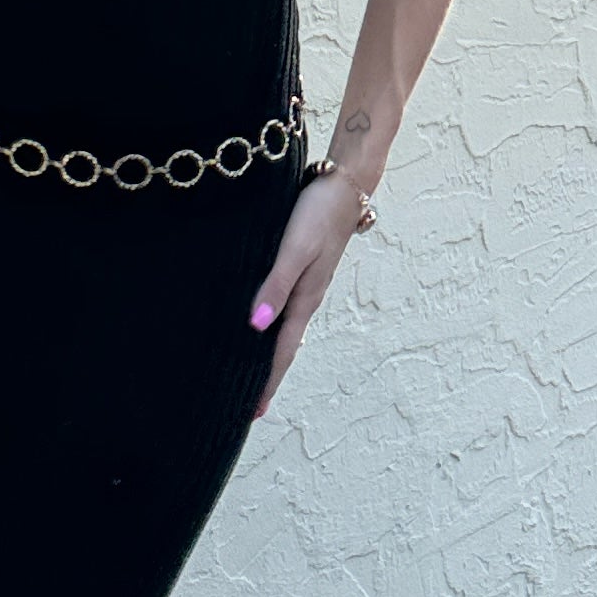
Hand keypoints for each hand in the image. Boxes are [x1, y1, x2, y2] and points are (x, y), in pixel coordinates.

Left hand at [247, 173, 367, 418]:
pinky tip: (261, 322)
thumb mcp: (294, 249)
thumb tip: (256, 326)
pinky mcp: (305, 267)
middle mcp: (307, 297)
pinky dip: (272, 324)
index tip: (254, 413)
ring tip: (252, 372)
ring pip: (284, 327)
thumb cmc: (319, 213)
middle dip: (268, 376)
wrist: (347, 183)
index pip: (282, 351)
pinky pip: (284, 306)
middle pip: (284, 346)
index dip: (268, 382)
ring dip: (270, 352)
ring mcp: (308, 282)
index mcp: (305, 299)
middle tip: (250, 406)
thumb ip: (275, 286)